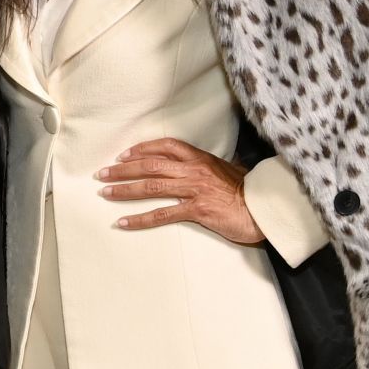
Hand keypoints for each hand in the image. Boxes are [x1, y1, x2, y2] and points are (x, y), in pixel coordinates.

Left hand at [96, 138, 263, 245]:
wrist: (266, 208)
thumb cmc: (248, 191)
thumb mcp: (226, 170)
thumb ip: (206, 168)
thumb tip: (193, 168)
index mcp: (200, 158)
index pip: (164, 146)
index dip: (141, 149)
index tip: (123, 155)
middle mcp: (193, 170)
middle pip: (150, 165)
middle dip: (123, 169)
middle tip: (102, 174)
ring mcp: (194, 190)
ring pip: (151, 186)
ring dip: (124, 190)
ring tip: (105, 193)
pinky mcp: (197, 210)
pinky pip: (163, 214)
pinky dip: (140, 219)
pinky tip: (124, 222)